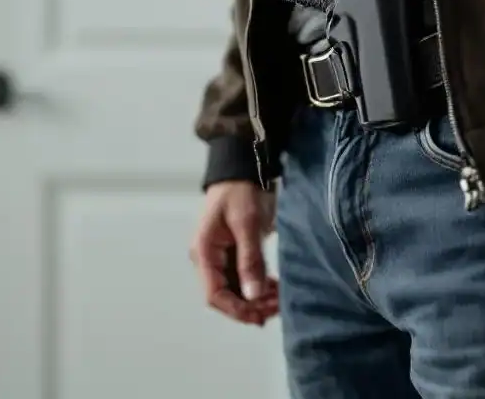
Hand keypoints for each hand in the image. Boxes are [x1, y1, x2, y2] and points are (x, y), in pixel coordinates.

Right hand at [190, 180, 278, 324]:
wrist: (244, 168)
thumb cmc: (241, 191)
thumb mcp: (247, 224)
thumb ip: (250, 260)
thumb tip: (252, 296)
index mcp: (205, 251)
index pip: (214, 293)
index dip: (236, 309)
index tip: (261, 315)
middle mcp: (208, 259)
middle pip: (225, 296)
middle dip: (250, 306)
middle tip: (278, 306)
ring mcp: (220, 257)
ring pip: (236, 290)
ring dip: (256, 299)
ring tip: (280, 298)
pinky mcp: (234, 253)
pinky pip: (243, 279)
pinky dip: (258, 287)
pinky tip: (275, 288)